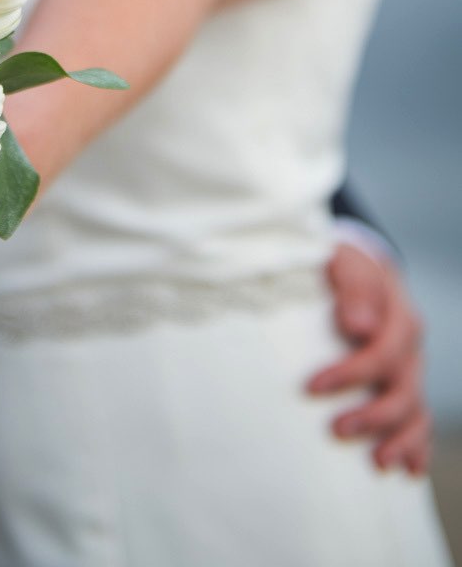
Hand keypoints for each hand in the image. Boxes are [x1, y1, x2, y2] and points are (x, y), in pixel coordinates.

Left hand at [308, 242, 430, 473]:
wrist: (362, 265)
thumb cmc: (344, 266)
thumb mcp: (344, 262)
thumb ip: (352, 286)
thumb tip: (359, 324)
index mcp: (399, 315)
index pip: (382, 351)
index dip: (351, 373)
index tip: (311, 387)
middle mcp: (411, 346)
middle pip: (404, 389)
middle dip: (373, 415)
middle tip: (336, 429)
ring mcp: (412, 368)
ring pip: (417, 411)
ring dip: (400, 440)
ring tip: (378, 463)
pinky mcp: (406, 384)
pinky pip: (420, 420)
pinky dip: (418, 446)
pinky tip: (409, 470)